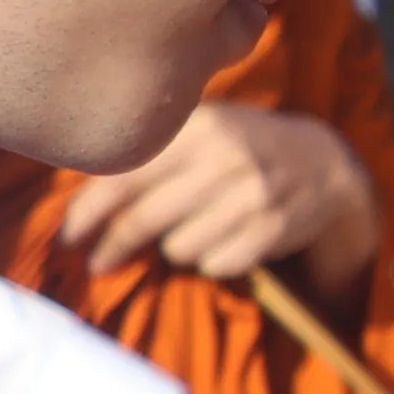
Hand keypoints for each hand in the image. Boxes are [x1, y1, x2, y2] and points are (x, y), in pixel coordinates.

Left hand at [61, 104, 378, 286]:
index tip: (68, 238)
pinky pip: (217, 264)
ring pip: (179, 248)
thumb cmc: (240, 148)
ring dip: (176, 249)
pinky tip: (225, 242)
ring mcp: (254, 195)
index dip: (88, 212)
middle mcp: (226, 158)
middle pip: (144, 219)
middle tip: (97, 265)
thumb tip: (81, 205)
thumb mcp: (200, 130)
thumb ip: (148, 154)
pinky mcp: (276, 229)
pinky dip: (213, 261)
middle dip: (114, 247)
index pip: (125, 176)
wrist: (325, 163)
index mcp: (199, 128)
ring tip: (189, 234)